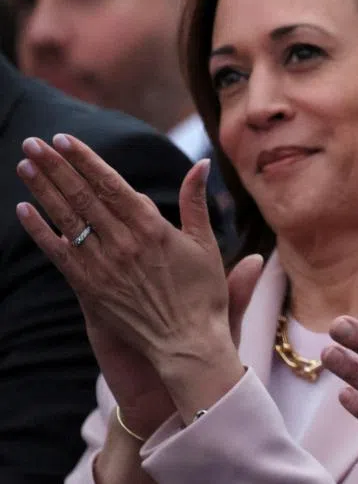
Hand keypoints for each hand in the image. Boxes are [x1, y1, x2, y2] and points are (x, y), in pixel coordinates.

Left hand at [16, 135, 244, 419]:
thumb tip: (202, 163)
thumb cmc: (201, 293)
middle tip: (34, 142)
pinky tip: (24, 210)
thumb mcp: (206, 243)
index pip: (111, 185)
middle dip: (57, 166)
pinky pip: (59, 254)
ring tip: (25, 164)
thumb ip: (197, 201)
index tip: (66, 139)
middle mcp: (124, 243)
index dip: (86, 160)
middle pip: (83, 196)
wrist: (187, 344)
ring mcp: (104, 266)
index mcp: (154, 228)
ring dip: (44, 189)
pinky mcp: (91, 288)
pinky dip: (40, 231)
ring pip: (67, 220)